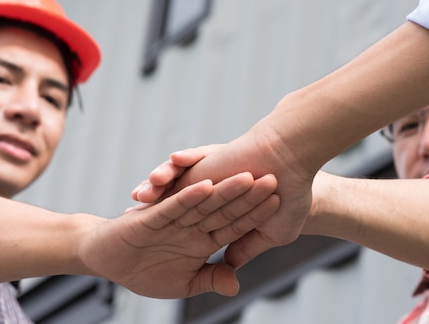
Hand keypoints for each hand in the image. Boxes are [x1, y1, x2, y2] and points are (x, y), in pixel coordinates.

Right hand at [80, 172, 278, 297]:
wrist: (106, 257)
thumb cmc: (143, 270)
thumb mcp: (184, 283)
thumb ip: (210, 278)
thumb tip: (235, 283)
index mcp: (202, 237)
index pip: (234, 225)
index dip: (255, 215)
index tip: (279, 203)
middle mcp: (191, 223)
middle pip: (224, 208)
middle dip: (248, 196)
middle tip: (273, 179)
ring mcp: (173, 217)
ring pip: (203, 202)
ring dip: (224, 190)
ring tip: (248, 176)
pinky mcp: (152, 215)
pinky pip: (174, 206)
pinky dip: (189, 197)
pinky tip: (206, 185)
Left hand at [133, 123, 314, 268]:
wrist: (298, 165)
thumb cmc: (292, 199)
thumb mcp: (269, 234)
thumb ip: (245, 249)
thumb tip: (230, 269)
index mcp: (227, 213)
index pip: (197, 228)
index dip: (174, 236)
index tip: (153, 246)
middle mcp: (214, 193)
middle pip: (179, 206)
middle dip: (155, 214)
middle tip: (130, 222)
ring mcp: (212, 175)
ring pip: (178, 184)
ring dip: (157, 191)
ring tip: (136, 198)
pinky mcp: (213, 160)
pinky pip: (189, 163)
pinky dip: (173, 169)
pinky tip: (156, 177)